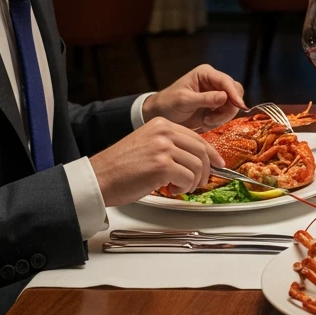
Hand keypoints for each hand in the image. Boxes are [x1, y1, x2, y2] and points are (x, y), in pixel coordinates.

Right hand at [90, 118, 224, 205]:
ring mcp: (163, 148)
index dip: (210, 153)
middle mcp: (163, 132)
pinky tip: (171, 190)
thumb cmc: (120, 167)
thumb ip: (170, 146)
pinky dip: (184, 188)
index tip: (217, 164)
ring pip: (197, 166)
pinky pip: (188, 178)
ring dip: (193, 182)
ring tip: (179, 187)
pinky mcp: (162, 165)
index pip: (196, 137)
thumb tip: (195, 158)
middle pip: (201, 150)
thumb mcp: (147, 145)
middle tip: (201, 182)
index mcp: (161, 124)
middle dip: (206, 170)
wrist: (98, 178)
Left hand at [142, 64, 245, 130]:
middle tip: (212, 119)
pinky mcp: (217, 106)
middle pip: (235, 92)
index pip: (226, 81)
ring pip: (233, 104)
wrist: (162, 115)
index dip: (234, 93)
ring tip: (206, 121)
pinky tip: (206, 122)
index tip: (240, 106)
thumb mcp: (184, 100)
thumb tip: (225, 97)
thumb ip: (204, 98)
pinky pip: (227, 113)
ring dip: (222, 116)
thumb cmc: (169, 103)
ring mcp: (217, 94)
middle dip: (228, 108)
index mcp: (205, 74)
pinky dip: (219, 120)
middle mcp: (214, 82)